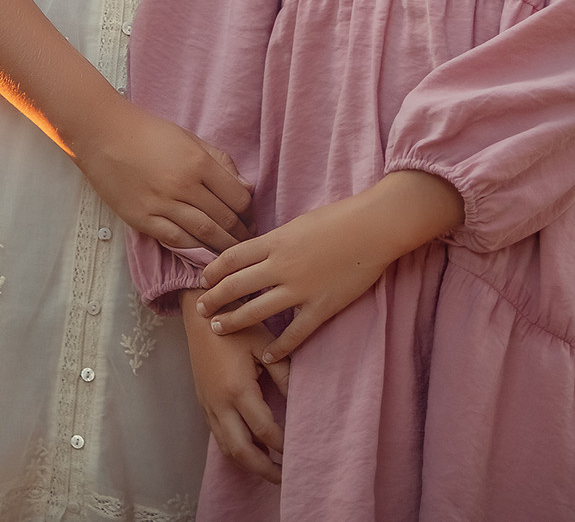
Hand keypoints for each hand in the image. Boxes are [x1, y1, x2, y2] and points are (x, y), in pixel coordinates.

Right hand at [71, 101, 251, 252]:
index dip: (249, 213)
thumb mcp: (190, 138)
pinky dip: (193, 249)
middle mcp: (183, 186)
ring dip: (221, 246)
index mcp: (198, 163)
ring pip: (202, 234)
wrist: (104, 135)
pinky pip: (175, 239)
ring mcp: (161, 204)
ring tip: (230, 253)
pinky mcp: (142, 218)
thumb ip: (220, 162)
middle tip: (247, 241)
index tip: (251, 219)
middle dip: (240, 234)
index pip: (237, 198)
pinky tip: (202, 252)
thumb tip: (246, 188)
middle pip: (223, 219)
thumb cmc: (149, 132)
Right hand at [184, 293, 285, 484]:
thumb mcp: (264, 344)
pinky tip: (250, 451)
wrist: (198, 315)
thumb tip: (300, 398)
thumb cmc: (235, 325)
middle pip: (242, 451)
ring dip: (248, 463)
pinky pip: (218, 437)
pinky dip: (235, 450)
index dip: (283, 444)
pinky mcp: (203, 403)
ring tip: (270, 470)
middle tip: (285, 477)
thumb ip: (283, 373)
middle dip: (264, 468)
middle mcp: (220, 404)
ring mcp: (209, 406)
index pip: (264, 429)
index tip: (299, 450)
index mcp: (238, 389)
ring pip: (227, 448)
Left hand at [197, 171, 462, 361]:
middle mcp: (280, 266)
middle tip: (200, 309)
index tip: (202, 280)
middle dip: (214, 299)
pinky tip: (267, 355)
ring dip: (233, 322)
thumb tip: (257, 249)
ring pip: (255, 311)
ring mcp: (300, 289)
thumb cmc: (340, 218)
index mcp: (275, 241)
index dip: (212, 271)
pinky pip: (294, 333)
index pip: (231, 258)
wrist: (374, 227)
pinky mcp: (320, 307)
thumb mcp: (299, 222)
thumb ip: (276, 239)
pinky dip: (279, 347)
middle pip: (235, 286)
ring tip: (219, 329)